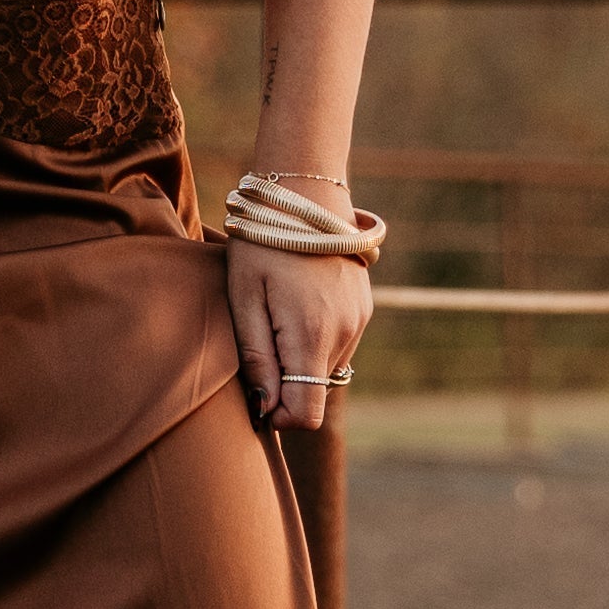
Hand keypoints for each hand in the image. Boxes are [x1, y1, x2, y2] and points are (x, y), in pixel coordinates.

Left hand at [228, 238, 368, 433]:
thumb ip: (256, 358)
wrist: (305, 193)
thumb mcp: (244, 298)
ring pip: (326, 369)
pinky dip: (315, 340)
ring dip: (300, 359)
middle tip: (258, 341)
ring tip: (276, 316)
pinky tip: (296, 305)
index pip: (305, 413)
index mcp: (312, 336)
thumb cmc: (263, 244)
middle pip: (315, 392)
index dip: (277, 415)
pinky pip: (338, 344)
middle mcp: (345, 334)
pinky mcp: (364, 308)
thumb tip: (266, 408)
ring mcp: (360, 321)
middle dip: (285, 384)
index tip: (254, 391)